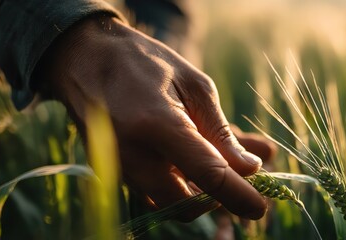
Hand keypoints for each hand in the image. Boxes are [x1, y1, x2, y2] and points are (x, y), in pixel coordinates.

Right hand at [37, 15, 266, 219]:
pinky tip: (192, 162)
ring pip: (169, 204)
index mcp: (157, 123)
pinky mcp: (114, 174)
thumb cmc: (146, 64)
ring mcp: (118, 168)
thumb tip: (249, 169)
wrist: (85, 61)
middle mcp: (132, 154)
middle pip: (184, 205)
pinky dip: (178, 187)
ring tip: (219, 162)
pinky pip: (153, 195)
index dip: (238, 196)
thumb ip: (220, 132)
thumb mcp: (195, 86)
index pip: (207, 174)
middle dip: (216, 199)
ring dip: (198, 193)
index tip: (259, 208)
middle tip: (238, 178)